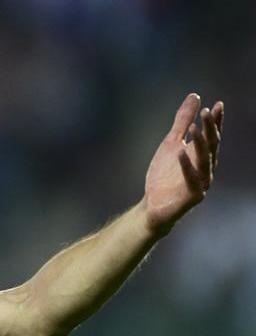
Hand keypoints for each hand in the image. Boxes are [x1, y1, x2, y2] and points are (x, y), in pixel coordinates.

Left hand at [142, 93, 223, 234]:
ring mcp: (201, 182)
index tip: (217, 105)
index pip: (212, 135)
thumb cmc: (165, 175)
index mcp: (202, 155)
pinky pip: (192, 180)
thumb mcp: (171, 143)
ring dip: (201, 144)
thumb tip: (195, 96)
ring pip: (204, 161)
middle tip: (207, 111)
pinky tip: (181, 152)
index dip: (215, 121)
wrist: (152, 205)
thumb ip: (182, 122)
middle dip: (210, 129)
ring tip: (195, 127)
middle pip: (211, 145)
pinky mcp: (193, 196)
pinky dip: (186, 166)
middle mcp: (206, 167)